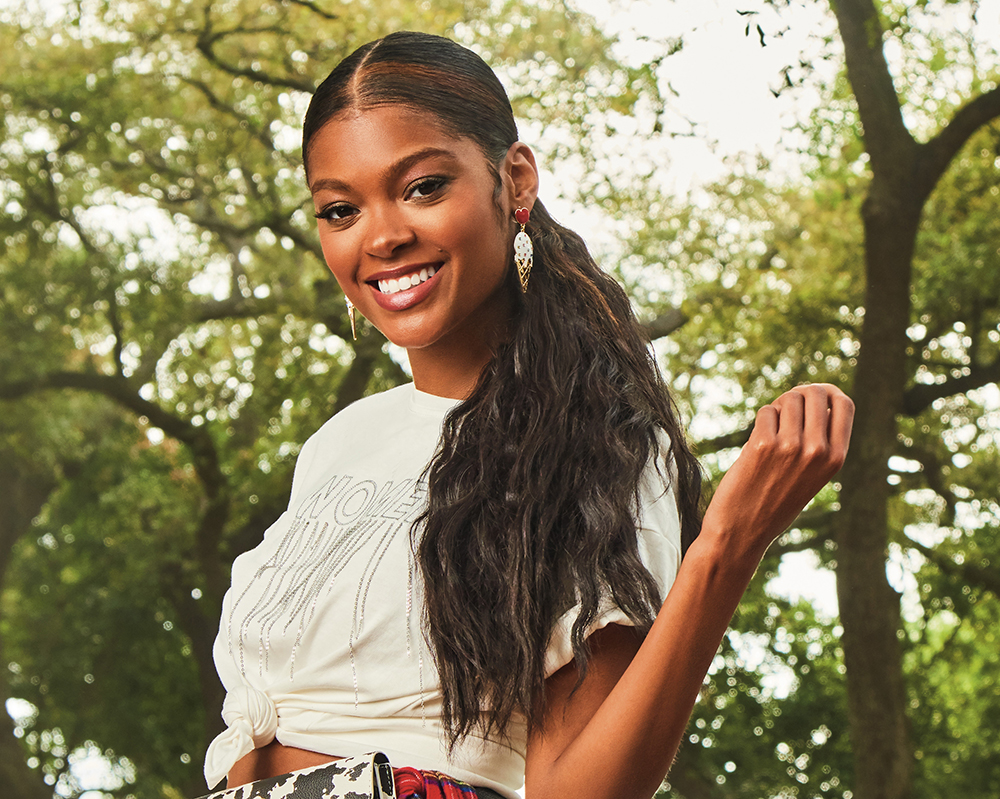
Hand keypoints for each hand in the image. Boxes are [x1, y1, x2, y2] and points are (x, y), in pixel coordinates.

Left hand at [701, 383, 854, 556]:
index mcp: (837, 458)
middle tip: (784, 410)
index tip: (813, 395)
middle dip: (797, 395)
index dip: (827, 392)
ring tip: (770, 431)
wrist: (743, 529)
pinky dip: (761, 421)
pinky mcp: (763, 444)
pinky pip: (765, 412)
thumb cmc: (776, 499)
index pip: (845, 404)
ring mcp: (791, 447)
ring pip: (788, 400)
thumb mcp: (812, 474)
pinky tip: (757, 443)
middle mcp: (819, 451)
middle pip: (814, 394)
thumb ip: (820, 440)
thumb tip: (812, 395)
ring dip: (777, 408)